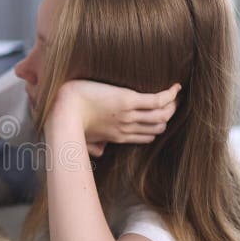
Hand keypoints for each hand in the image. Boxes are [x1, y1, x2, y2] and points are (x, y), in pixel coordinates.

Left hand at [50, 80, 180, 148]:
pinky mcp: (128, 100)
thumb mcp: (82, 138)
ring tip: (177, 94)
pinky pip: (156, 100)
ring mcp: (128, 114)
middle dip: (168, 116)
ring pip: (161, 114)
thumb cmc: (68, 122)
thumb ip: (93, 146)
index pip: (145, 136)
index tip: (163, 117)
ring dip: (172, 104)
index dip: (156, 128)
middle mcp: (126, 127)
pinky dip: (169, 94)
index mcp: (117, 136)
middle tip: (174, 103)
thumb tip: (100, 153)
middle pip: (157, 126)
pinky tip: (176, 87)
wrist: (63, 111)